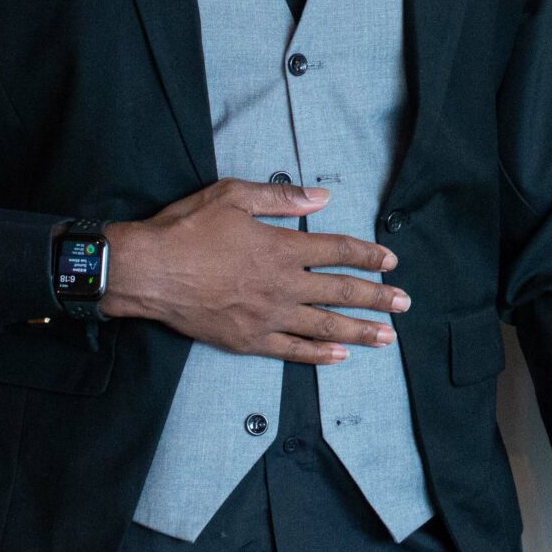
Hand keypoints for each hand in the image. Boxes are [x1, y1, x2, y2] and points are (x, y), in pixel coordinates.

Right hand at [101, 179, 409, 364]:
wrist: (146, 272)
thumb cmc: (186, 229)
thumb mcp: (233, 196)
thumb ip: (282, 198)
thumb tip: (323, 198)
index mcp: (282, 248)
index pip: (338, 251)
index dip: (368, 255)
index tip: (390, 261)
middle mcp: (282, 285)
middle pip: (341, 292)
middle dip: (378, 298)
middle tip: (405, 304)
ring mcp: (266, 317)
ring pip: (324, 326)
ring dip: (360, 331)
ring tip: (388, 337)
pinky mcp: (247, 340)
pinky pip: (292, 351)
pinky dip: (319, 354)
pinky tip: (340, 356)